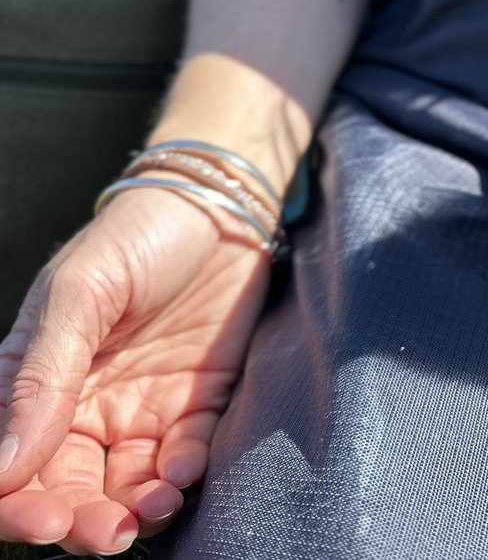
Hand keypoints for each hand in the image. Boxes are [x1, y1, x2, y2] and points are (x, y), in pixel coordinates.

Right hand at [0, 187, 271, 553]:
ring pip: (127, 485)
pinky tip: (185, 470)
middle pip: (69, 488)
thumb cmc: (136, 237)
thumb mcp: (78, 294)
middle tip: (103, 533)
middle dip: (80, 522)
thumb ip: (41, 379)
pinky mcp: (199, 401)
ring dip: (135, 510)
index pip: (10, 463)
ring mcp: (143, 406)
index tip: (41, 518)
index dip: (16, 502)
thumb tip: (3, 469)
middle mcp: (84, 406)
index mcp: (32, 381)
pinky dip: (183, 473)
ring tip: (152, 508)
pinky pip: (186, 455)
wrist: (219, 206)